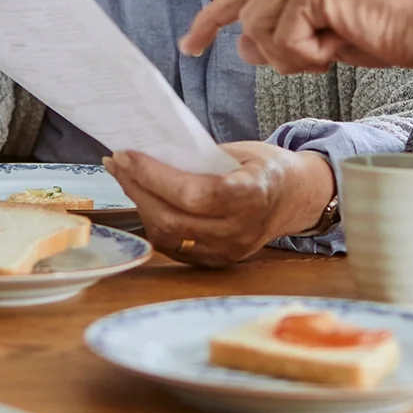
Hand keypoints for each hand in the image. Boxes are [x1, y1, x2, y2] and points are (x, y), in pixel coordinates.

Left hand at [104, 142, 334, 266]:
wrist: (296, 199)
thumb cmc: (265, 167)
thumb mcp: (241, 151)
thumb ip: (200, 157)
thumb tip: (150, 153)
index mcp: (253, 194)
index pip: (195, 194)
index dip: (155, 176)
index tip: (126, 155)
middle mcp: (241, 229)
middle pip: (173, 217)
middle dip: (137, 188)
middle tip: (116, 163)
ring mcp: (229, 250)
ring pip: (168, 235)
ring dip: (140, 205)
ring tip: (126, 178)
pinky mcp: (218, 260)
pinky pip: (174, 246)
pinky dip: (153, 222)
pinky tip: (144, 200)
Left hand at [179, 0, 412, 74]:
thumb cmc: (390, 34)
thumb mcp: (326, 40)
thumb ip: (284, 36)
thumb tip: (241, 44)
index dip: (213, 19)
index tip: (190, 45)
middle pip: (248, 15)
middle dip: (274, 51)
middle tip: (322, 57)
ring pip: (261, 28)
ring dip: (295, 56)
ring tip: (336, 49)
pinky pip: (284, 37)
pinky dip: (309, 55)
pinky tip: (342, 45)